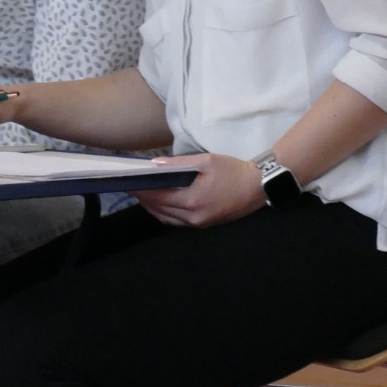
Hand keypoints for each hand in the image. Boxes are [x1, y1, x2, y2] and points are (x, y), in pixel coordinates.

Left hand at [135, 153, 266, 228]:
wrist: (258, 187)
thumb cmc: (233, 171)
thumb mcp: (206, 161)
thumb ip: (178, 164)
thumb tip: (154, 164)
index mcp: (192, 201)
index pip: (157, 198)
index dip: (141, 190)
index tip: (128, 182)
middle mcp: (193, 217)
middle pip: (158, 210)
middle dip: (143, 198)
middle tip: (131, 185)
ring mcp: (198, 224)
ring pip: (166, 218)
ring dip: (152, 207)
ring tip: (142, 193)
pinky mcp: (203, 225)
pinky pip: (177, 221)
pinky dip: (165, 212)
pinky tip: (160, 202)